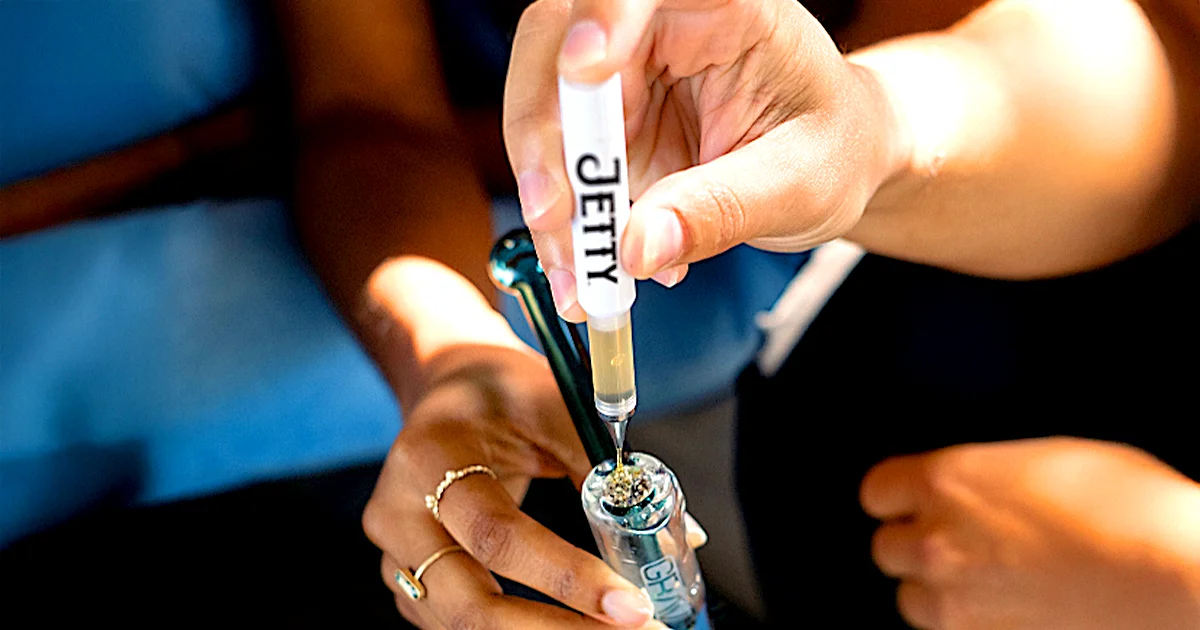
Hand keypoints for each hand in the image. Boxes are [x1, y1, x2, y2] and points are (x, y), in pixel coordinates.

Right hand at [363, 343, 667, 628]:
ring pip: (463, 626)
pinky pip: (461, 625)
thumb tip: (684, 540)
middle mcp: (397, 514)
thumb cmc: (500, 391)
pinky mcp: (410, 580)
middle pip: (470, 605)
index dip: (566, 577)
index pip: (496, 535)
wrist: (445, 387)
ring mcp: (396, 555)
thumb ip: (607, 470)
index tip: (631, 604)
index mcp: (428, 458)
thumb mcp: (553, 405)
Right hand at [504, 0, 902, 319]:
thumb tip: (638, 247)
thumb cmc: (831, 148)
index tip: (586, 68)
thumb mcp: (797, 185)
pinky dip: (563, 221)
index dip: (602, 17)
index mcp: (722, 7)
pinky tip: (595, 271)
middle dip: (545, 136)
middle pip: (557, 48)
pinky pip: (555, 164)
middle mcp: (656, 26)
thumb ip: (722, 210)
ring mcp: (621, 75)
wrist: (832, 161)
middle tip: (556, 216)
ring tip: (582, 275)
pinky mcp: (602, 121)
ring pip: (541, 113)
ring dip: (547, 196)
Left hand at [860, 437, 1199, 629]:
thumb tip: (975, 487)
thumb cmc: (1131, 505)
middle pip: (887, 549)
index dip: (898, 496)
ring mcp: (959, 600)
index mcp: (946, 480)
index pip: (877, 491)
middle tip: (950, 542)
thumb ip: (987, 474)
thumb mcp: (1045, 458)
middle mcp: (937, 540)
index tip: (909, 500)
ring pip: (911, 601)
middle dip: (913, 544)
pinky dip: (967, 624)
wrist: (1176, 575)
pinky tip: (1003, 610)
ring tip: (974, 583)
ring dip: (933, 591)